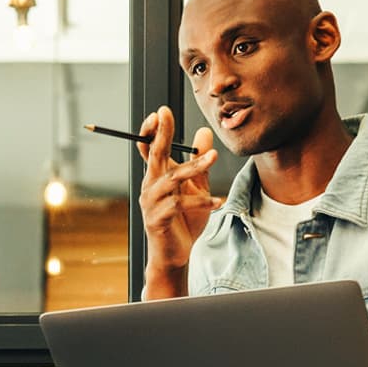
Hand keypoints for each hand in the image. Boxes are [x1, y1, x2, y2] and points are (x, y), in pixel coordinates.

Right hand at [136, 106, 218, 297]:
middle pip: (154, 155)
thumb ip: (199, 162)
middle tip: (165, 113)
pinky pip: (180, 205)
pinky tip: (218, 201)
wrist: (176, 254)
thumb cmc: (183, 220)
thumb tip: (204, 132)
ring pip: (172, 179)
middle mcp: (150, 186)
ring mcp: (152, 203)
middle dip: (160, 133)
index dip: (151, 130)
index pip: (148, 148)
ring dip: (193, 167)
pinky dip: (201, 202)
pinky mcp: (158, 220)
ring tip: (214, 158)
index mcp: (156, 177)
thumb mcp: (195, 187)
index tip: (160, 112)